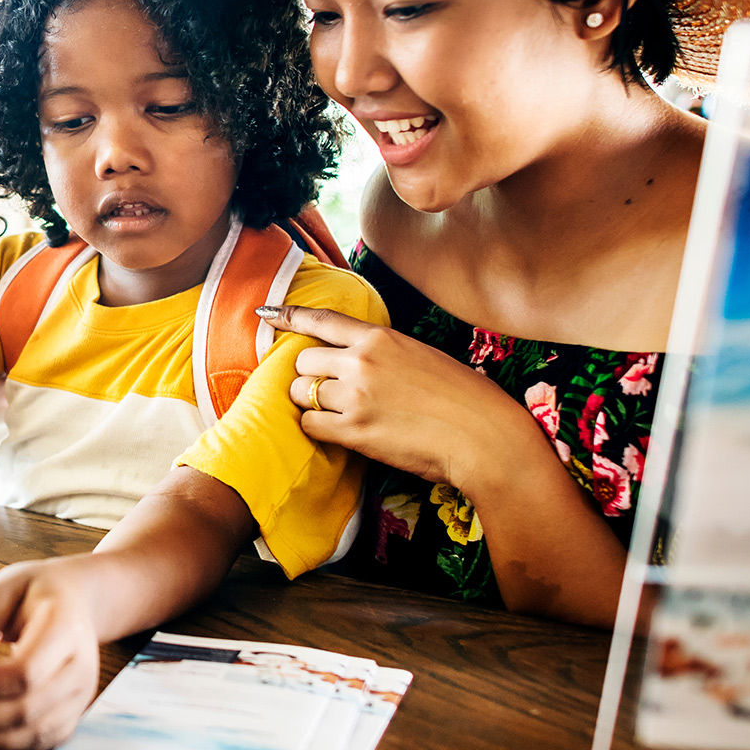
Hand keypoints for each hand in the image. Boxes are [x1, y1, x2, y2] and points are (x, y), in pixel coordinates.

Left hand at [0, 560, 98, 749]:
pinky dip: (3, 743)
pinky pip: (38, 742)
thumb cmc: (37, 591)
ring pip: (33, 733)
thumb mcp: (2, 589)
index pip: (26, 672)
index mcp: (66, 629)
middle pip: (27, 709)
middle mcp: (81, 669)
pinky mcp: (73, 714)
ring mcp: (81, 697)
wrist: (78, 600)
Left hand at [262, 305, 546, 500]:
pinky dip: (318, 429)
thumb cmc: (465, 399)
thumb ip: (385, 353)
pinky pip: (311, 425)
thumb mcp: (423, 357)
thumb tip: (358, 357)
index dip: (288, 315)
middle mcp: (362, 361)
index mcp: (381, 338)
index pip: (321, 320)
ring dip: (312, 403)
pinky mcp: (354, 431)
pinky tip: (340, 432)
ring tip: (340, 413)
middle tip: (329, 391)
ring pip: (302, 393)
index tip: (265, 312)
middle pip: (303, 361)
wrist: (483, 436)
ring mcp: (355, 396)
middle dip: (308, 376)